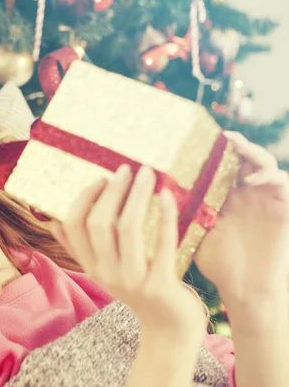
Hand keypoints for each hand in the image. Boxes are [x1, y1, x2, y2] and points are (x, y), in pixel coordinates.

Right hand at [50, 164, 205, 334]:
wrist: (168, 328)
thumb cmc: (139, 291)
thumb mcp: (105, 271)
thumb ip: (81, 249)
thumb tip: (53, 222)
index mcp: (91, 267)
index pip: (73, 228)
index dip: (84, 199)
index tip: (101, 179)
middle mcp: (106, 274)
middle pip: (99, 224)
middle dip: (112, 191)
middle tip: (126, 170)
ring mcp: (132, 280)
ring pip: (128, 229)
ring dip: (137, 195)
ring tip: (146, 174)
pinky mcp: (160, 284)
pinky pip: (162, 243)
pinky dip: (166, 216)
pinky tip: (167, 195)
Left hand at [194, 131, 288, 304]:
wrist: (243, 289)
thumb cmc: (216, 262)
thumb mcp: (193, 230)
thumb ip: (180, 210)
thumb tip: (148, 191)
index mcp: (224, 193)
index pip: (221, 161)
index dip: (213, 148)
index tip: (196, 137)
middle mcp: (246, 192)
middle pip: (244, 156)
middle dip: (235, 143)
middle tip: (222, 135)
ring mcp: (266, 199)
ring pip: (265, 163)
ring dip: (252, 152)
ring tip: (236, 147)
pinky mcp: (284, 210)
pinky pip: (282, 183)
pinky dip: (269, 176)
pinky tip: (251, 180)